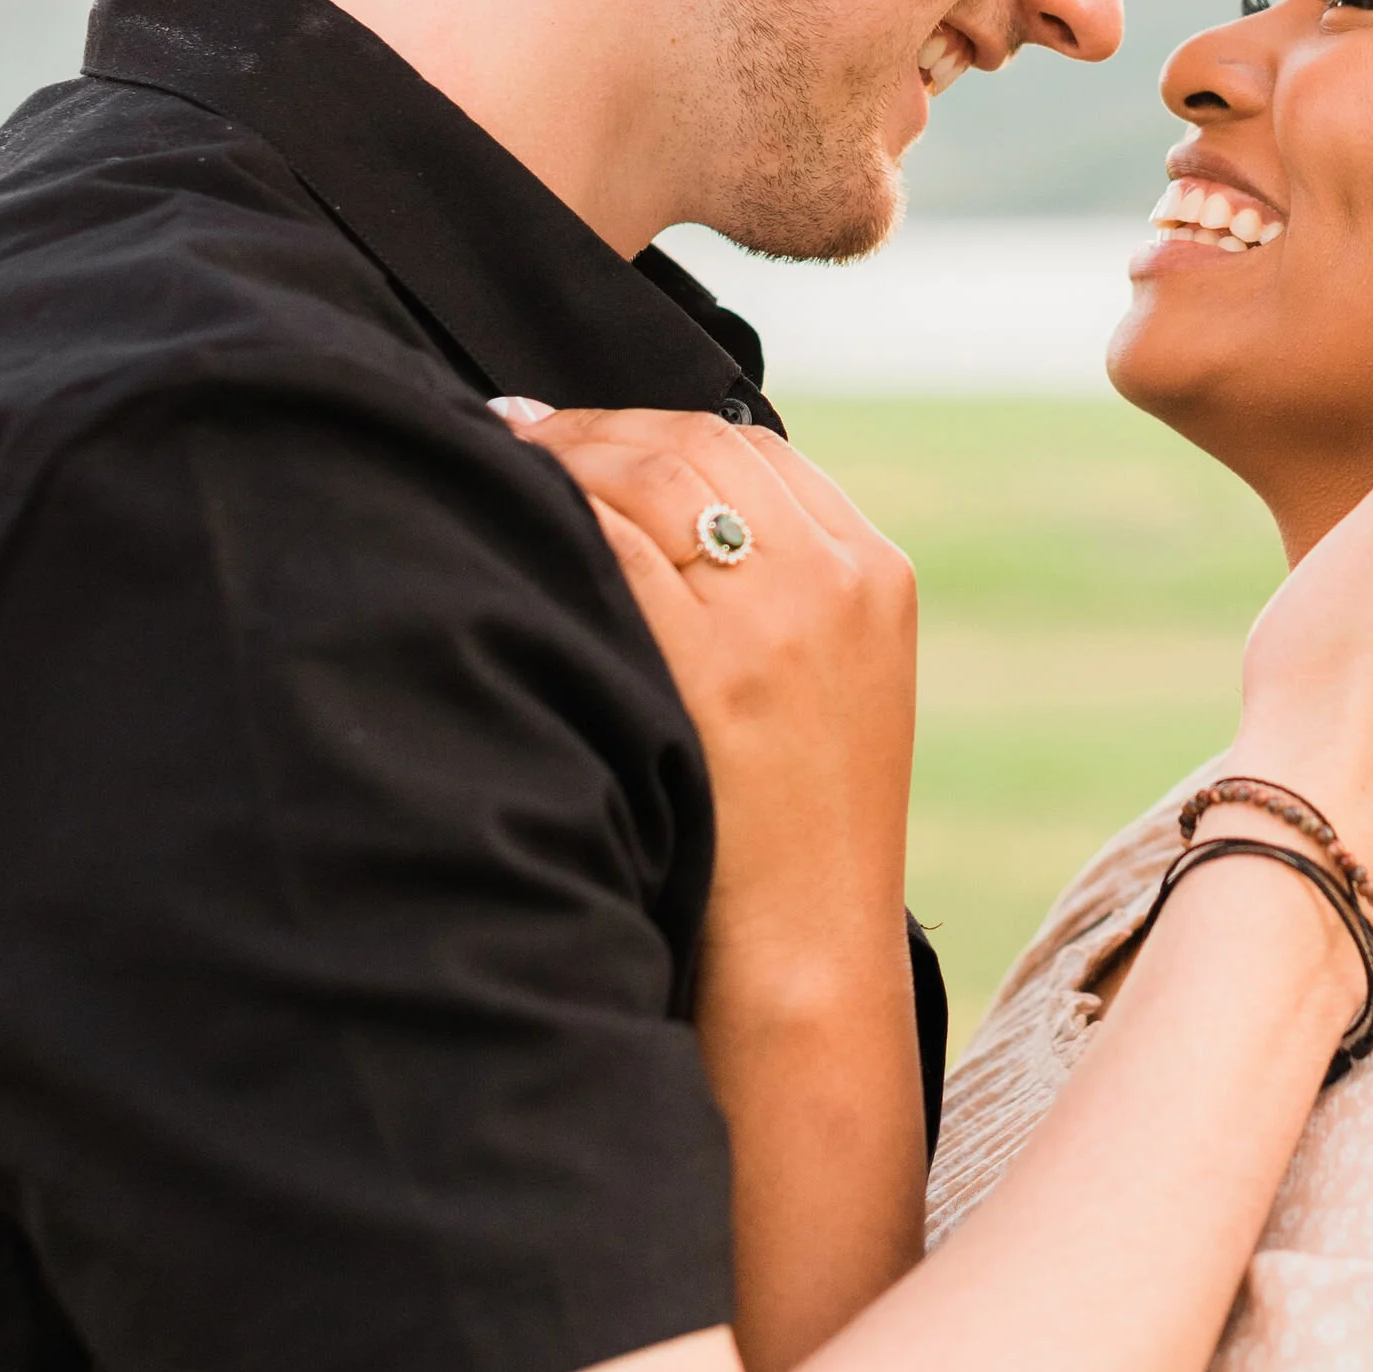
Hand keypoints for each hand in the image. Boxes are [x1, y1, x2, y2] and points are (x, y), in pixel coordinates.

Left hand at [498, 405, 917, 992]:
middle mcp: (836, 576)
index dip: (652, 424)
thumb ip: (786, 587)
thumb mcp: (835, 683)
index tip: (582, 431)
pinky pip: (615, 548)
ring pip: (652, 478)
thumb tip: (667, 502)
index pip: (753, 445)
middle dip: (595, 427)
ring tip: (497, 459)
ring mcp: (780, 620)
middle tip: (516, 431)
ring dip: (563, 456)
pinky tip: (509, 518)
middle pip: (696, 445)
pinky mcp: (719, 668)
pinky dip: (557, 516)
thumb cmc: (799, 826)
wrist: (808, 947)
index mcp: (875, 570)